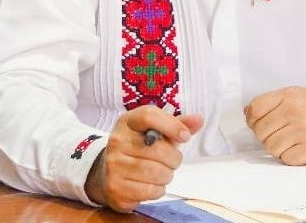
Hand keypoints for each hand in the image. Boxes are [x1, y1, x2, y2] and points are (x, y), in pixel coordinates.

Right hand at [85, 106, 203, 211]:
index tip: (185, 136)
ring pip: (156, 172)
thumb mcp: (154, 131)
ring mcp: (113, 165)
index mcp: (127, 122)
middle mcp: (117, 141)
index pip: (149, 116)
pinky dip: (158, 189)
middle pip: (159, 149)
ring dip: (167, 175)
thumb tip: (199, 120)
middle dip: (174, 159)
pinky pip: (150, 190)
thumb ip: (176, 125)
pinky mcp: (115, 187)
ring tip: (162, 172)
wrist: (107, 173)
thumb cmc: (137, 149)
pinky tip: (152, 184)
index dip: (171, 125)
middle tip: (172, 161)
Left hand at [244, 86, 305, 164]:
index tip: (258, 125)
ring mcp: (303, 131)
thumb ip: (275, 102)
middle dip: (267, 137)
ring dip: (279, 149)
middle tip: (280, 136)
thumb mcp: (300, 96)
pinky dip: (292, 158)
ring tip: (292, 143)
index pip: (255, 109)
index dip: (253, 120)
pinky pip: (287, 159)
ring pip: (272, 147)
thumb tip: (248, 113)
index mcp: (290, 96)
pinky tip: (302, 150)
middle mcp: (295, 111)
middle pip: (261, 131)